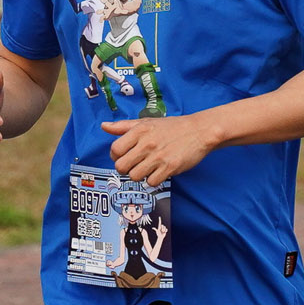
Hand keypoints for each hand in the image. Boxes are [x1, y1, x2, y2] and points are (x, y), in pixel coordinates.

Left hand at [102, 111, 218, 186]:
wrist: (199, 131)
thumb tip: (104, 127)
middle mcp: (147, 144)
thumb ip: (124, 126)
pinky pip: (152, 182)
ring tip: (148, 168)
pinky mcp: (170, 167)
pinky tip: (159, 171)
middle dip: (126, 168)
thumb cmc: (172, 127)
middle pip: (121, 166)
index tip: (123, 156)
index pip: (114, 150)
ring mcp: (158, 157)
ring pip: (135, 176)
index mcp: (139, 131)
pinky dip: (153, 179)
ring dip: (139, 175)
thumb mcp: (146, 122)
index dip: (116, 156)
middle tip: (135, 164)